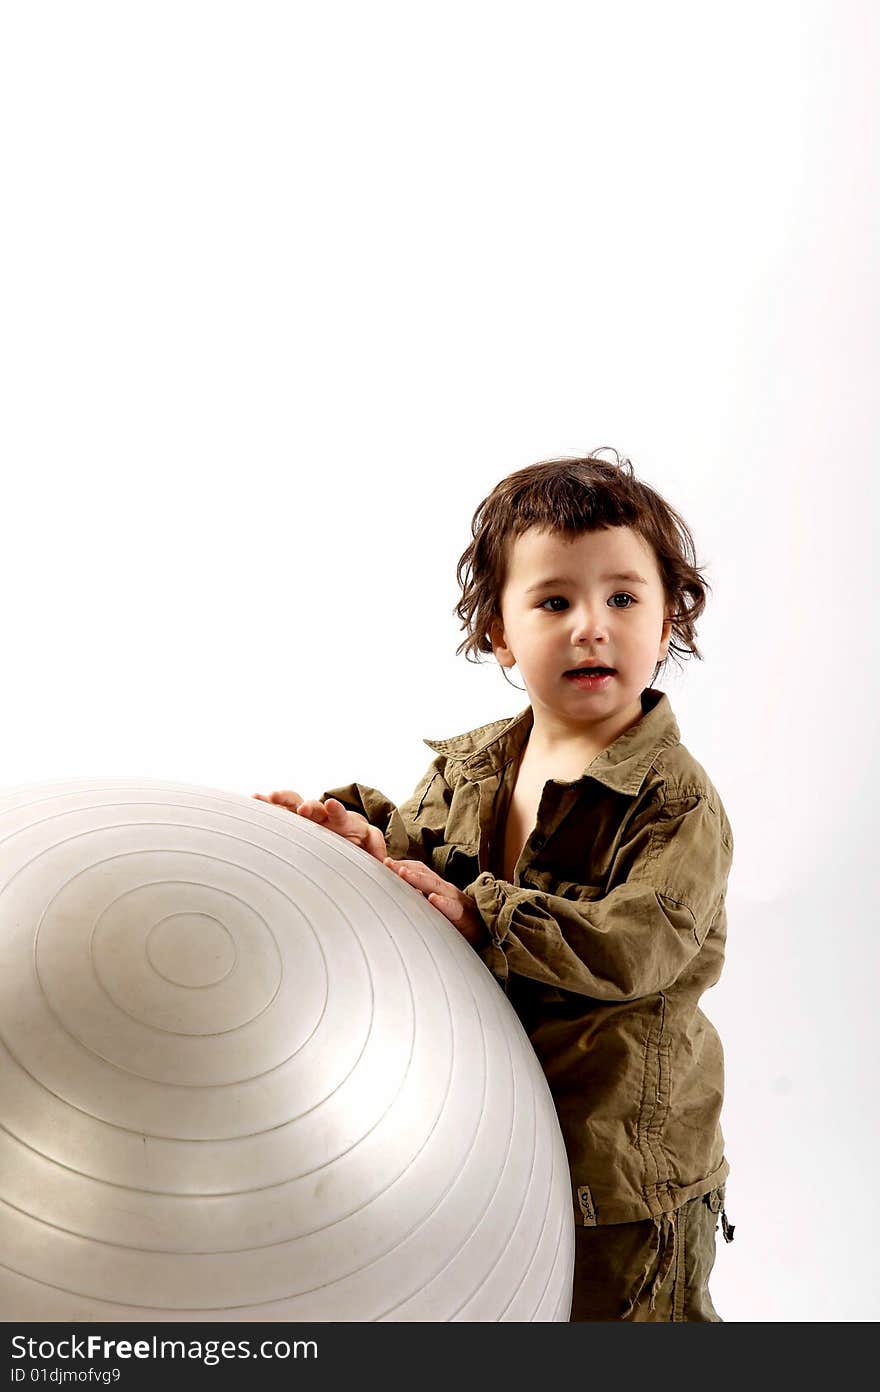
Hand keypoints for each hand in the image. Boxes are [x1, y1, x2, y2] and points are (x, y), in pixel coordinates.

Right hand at [253, 791, 386, 862]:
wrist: (342, 845)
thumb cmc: (356, 850)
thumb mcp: (368, 853)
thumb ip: (375, 854)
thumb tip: (384, 863)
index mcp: (345, 825)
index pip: (342, 815)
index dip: (337, 810)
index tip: (331, 806)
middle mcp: (325, 817)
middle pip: (317, 808)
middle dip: (310, 807)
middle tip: (303, 809)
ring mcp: (307, 817)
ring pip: (295, 803)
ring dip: (283, 800)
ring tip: (267, 798)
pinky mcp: (292, 820)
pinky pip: (278, 811)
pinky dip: (266, 805)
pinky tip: (253, 798)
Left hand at [383, 857, 487, 947]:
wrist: (483, 932)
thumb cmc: (455, 919)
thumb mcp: (433, 907)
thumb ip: (418, 899)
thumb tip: (394, 896)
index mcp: (436, 886)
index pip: (418, 870)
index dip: (401, 865)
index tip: (382, 862)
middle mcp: (445, 889)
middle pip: (423, 873)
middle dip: (404, 867)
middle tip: (386, 863)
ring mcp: (454, 899)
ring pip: (435, 886)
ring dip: (418, 879)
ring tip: (403, 873)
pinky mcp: (463, 915)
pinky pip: (452, 907)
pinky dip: (442, 902)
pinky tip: (433, 899)